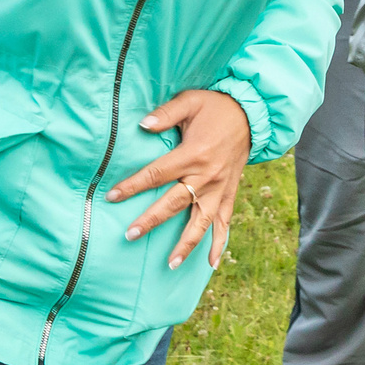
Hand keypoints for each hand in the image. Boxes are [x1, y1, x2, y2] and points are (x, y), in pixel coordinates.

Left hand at [109, 88, 252, 271]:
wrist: (252, 115)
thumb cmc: (215, 107)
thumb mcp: (190, 101)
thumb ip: (165, 114)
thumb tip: (142, 125)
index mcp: (193, 154)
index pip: (156, 174)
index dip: (132, 186)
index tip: (112, 196)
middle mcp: (207, 176)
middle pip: (174, 203)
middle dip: (151, 220)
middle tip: (130, 235)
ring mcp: (220, 188)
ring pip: (201, 221)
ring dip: (187, 244)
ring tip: (171, 264)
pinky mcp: (230, 193)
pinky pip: (226, 222)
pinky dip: (220, 243)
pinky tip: (211, 264)